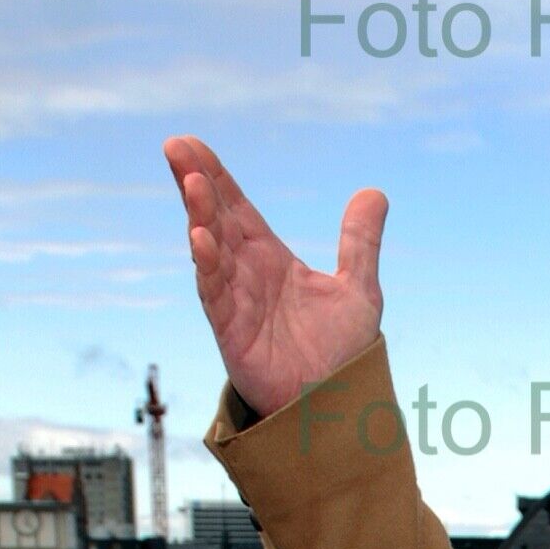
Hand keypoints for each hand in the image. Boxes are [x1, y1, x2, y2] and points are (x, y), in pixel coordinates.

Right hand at [164, 135, 387, 416]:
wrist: (338, 403)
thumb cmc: (341, 351)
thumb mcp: (358, 287)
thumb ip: (360, 241)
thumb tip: (374, 193)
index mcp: (271, 261)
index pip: (238, 210)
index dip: (216, 177)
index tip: (190, 145)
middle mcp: (248, 276)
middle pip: (216, 221)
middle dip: (197, 184)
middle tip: (175, 146)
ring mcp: (237, 303)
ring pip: (212, 252)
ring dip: (201, 217)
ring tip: (192, 183)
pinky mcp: (233, 333)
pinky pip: (215, 295)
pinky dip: (207, 267)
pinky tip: (199, 238)